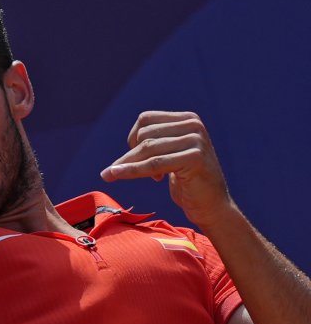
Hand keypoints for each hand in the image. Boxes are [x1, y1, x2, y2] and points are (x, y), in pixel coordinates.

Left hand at [100, 111, 234, 228]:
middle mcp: (193, 125)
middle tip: (130, 173)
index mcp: (188, 119)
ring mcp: (196, 140)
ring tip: (124, 176)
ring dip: (129, 164)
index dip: (133, 138)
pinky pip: (154, 163)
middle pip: (145, 134)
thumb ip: (151, 144)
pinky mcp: (194, 157)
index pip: (145, 119)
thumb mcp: (169, 155)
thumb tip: (113, 154)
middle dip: (131, 155)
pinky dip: (132, 170)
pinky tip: (118, 175)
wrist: (211, 204)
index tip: (136, 158)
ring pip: (148, 148)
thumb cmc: (187, 181)